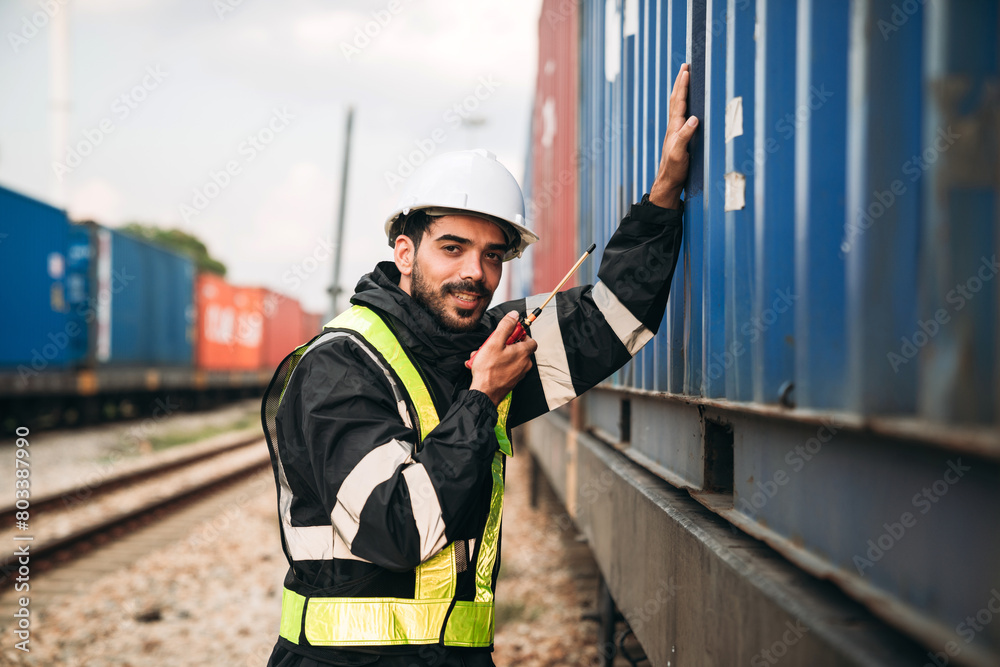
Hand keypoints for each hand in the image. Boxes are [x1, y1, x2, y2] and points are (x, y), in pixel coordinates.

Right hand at [469, 311, 537, 405]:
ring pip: (510, 358)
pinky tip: (484, 365)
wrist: (484, 393)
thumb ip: (506, 327)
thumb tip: (514, 315)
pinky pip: (506, 367)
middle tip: (492, 344)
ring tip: (483, 356)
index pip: (531, 339)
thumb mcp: (495, 342)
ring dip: (498, 354)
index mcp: (524, 353)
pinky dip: (497, 364)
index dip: (520, 334)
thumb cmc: (489, 369)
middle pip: (518, 348)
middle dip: (504, 344)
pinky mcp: (511, 380)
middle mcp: (524, 364)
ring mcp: (519, 373)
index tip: (509, 333)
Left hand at [649, 63, 698, 208]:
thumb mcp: (679, 153)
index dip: (683, 85)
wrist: (667, 182)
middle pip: (676, 99)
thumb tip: (695, 118)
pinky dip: (682, 104)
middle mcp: (673, 126)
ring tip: (683, 79)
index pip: (679, 101)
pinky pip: (679, 114)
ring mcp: (674, 131)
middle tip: (684, 67)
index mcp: (675, 127)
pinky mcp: (678, 137)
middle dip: (680, 82)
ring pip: (676, 105)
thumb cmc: (674, 169)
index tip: (686, 70)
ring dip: (680, 90)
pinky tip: (685, 105)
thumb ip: (685, 135)